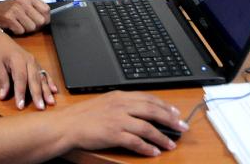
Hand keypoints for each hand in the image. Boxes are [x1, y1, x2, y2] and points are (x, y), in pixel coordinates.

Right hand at [0, 0, 49, 33]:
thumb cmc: (9, 8)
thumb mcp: (23, 2)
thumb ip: (35, 8)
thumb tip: (47, 19)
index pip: (46, 9)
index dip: (45, 18)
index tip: (40, 21)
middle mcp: (23, 1)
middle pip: (41, 21)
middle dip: (36, 26)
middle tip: (28, 24)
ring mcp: (15, 9)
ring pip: (32, 27)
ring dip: (26, 29)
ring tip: (19, 24)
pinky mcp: (9, 18)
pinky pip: (21, 31)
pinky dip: (18, 31)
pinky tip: (13, 26)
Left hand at [0, 28, 57, 109]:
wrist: (1, 41)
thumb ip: (1, 80)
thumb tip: (2, 96)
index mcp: (17, 60)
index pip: (20, 78)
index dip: (21, 93)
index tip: (21, 106)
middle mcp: (28, 60)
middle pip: (34, 79)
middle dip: (38, 94)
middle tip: (41, 107)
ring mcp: (34, 62)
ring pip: (41, 77)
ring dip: (46, 90)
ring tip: (51, 102)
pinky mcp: (36, 64)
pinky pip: (44, 73)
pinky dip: (50, 82)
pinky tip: (54, 90)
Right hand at [63, 90, 187, 155]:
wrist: (68, 125)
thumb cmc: (84, 116)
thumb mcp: (104, 103)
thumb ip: (122, 104)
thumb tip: (140, 110)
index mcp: (119, 96)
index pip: (148, 98)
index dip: (164, 106)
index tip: (175, 112)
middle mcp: (121, 106)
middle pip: (152, 111)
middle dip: (170, 119)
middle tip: (182, 127)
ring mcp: (118, 120)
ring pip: (147, 127)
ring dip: (162, 137)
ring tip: (171, 144)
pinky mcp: (114, 134)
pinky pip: (136, 142)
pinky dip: (148, 148)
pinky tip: (154, 152)